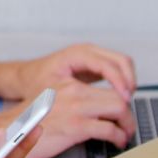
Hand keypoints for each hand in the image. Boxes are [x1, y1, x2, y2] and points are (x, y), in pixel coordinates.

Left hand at [15, 43, 135, 100]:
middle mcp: (87, 51)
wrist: (28, 76)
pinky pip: (118, 68)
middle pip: (121, 60)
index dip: (119, 81)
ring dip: (128, 81)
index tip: (124, 99)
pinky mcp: (96, 64)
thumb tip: (89, 107)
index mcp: (76, 55)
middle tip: (128, 103)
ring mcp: (93, 55)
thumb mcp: (51, 89)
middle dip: (129, 80)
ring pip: (123, 63)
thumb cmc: (35, 81)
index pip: (107, 64)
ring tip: (126, 102)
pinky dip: (124, 80)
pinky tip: (121, 97)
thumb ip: (70, 95)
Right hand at [24, 79, 134, 157]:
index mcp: (70, 81)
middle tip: (127, 123)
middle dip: (128, 112)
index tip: (127, 102)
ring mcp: (76, 108)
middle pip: (118, 96)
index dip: (123, 91)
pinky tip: (116, 141)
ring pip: (119, 109)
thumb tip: (103, 103)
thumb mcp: (55, 95)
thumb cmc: (33, 117)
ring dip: (127, 124)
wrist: (11, 129)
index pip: (108, 79)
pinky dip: (118, 137)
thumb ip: (77, 94)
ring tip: (125, 133)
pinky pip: (109, 130)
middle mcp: (74, 91)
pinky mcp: (76, 127)